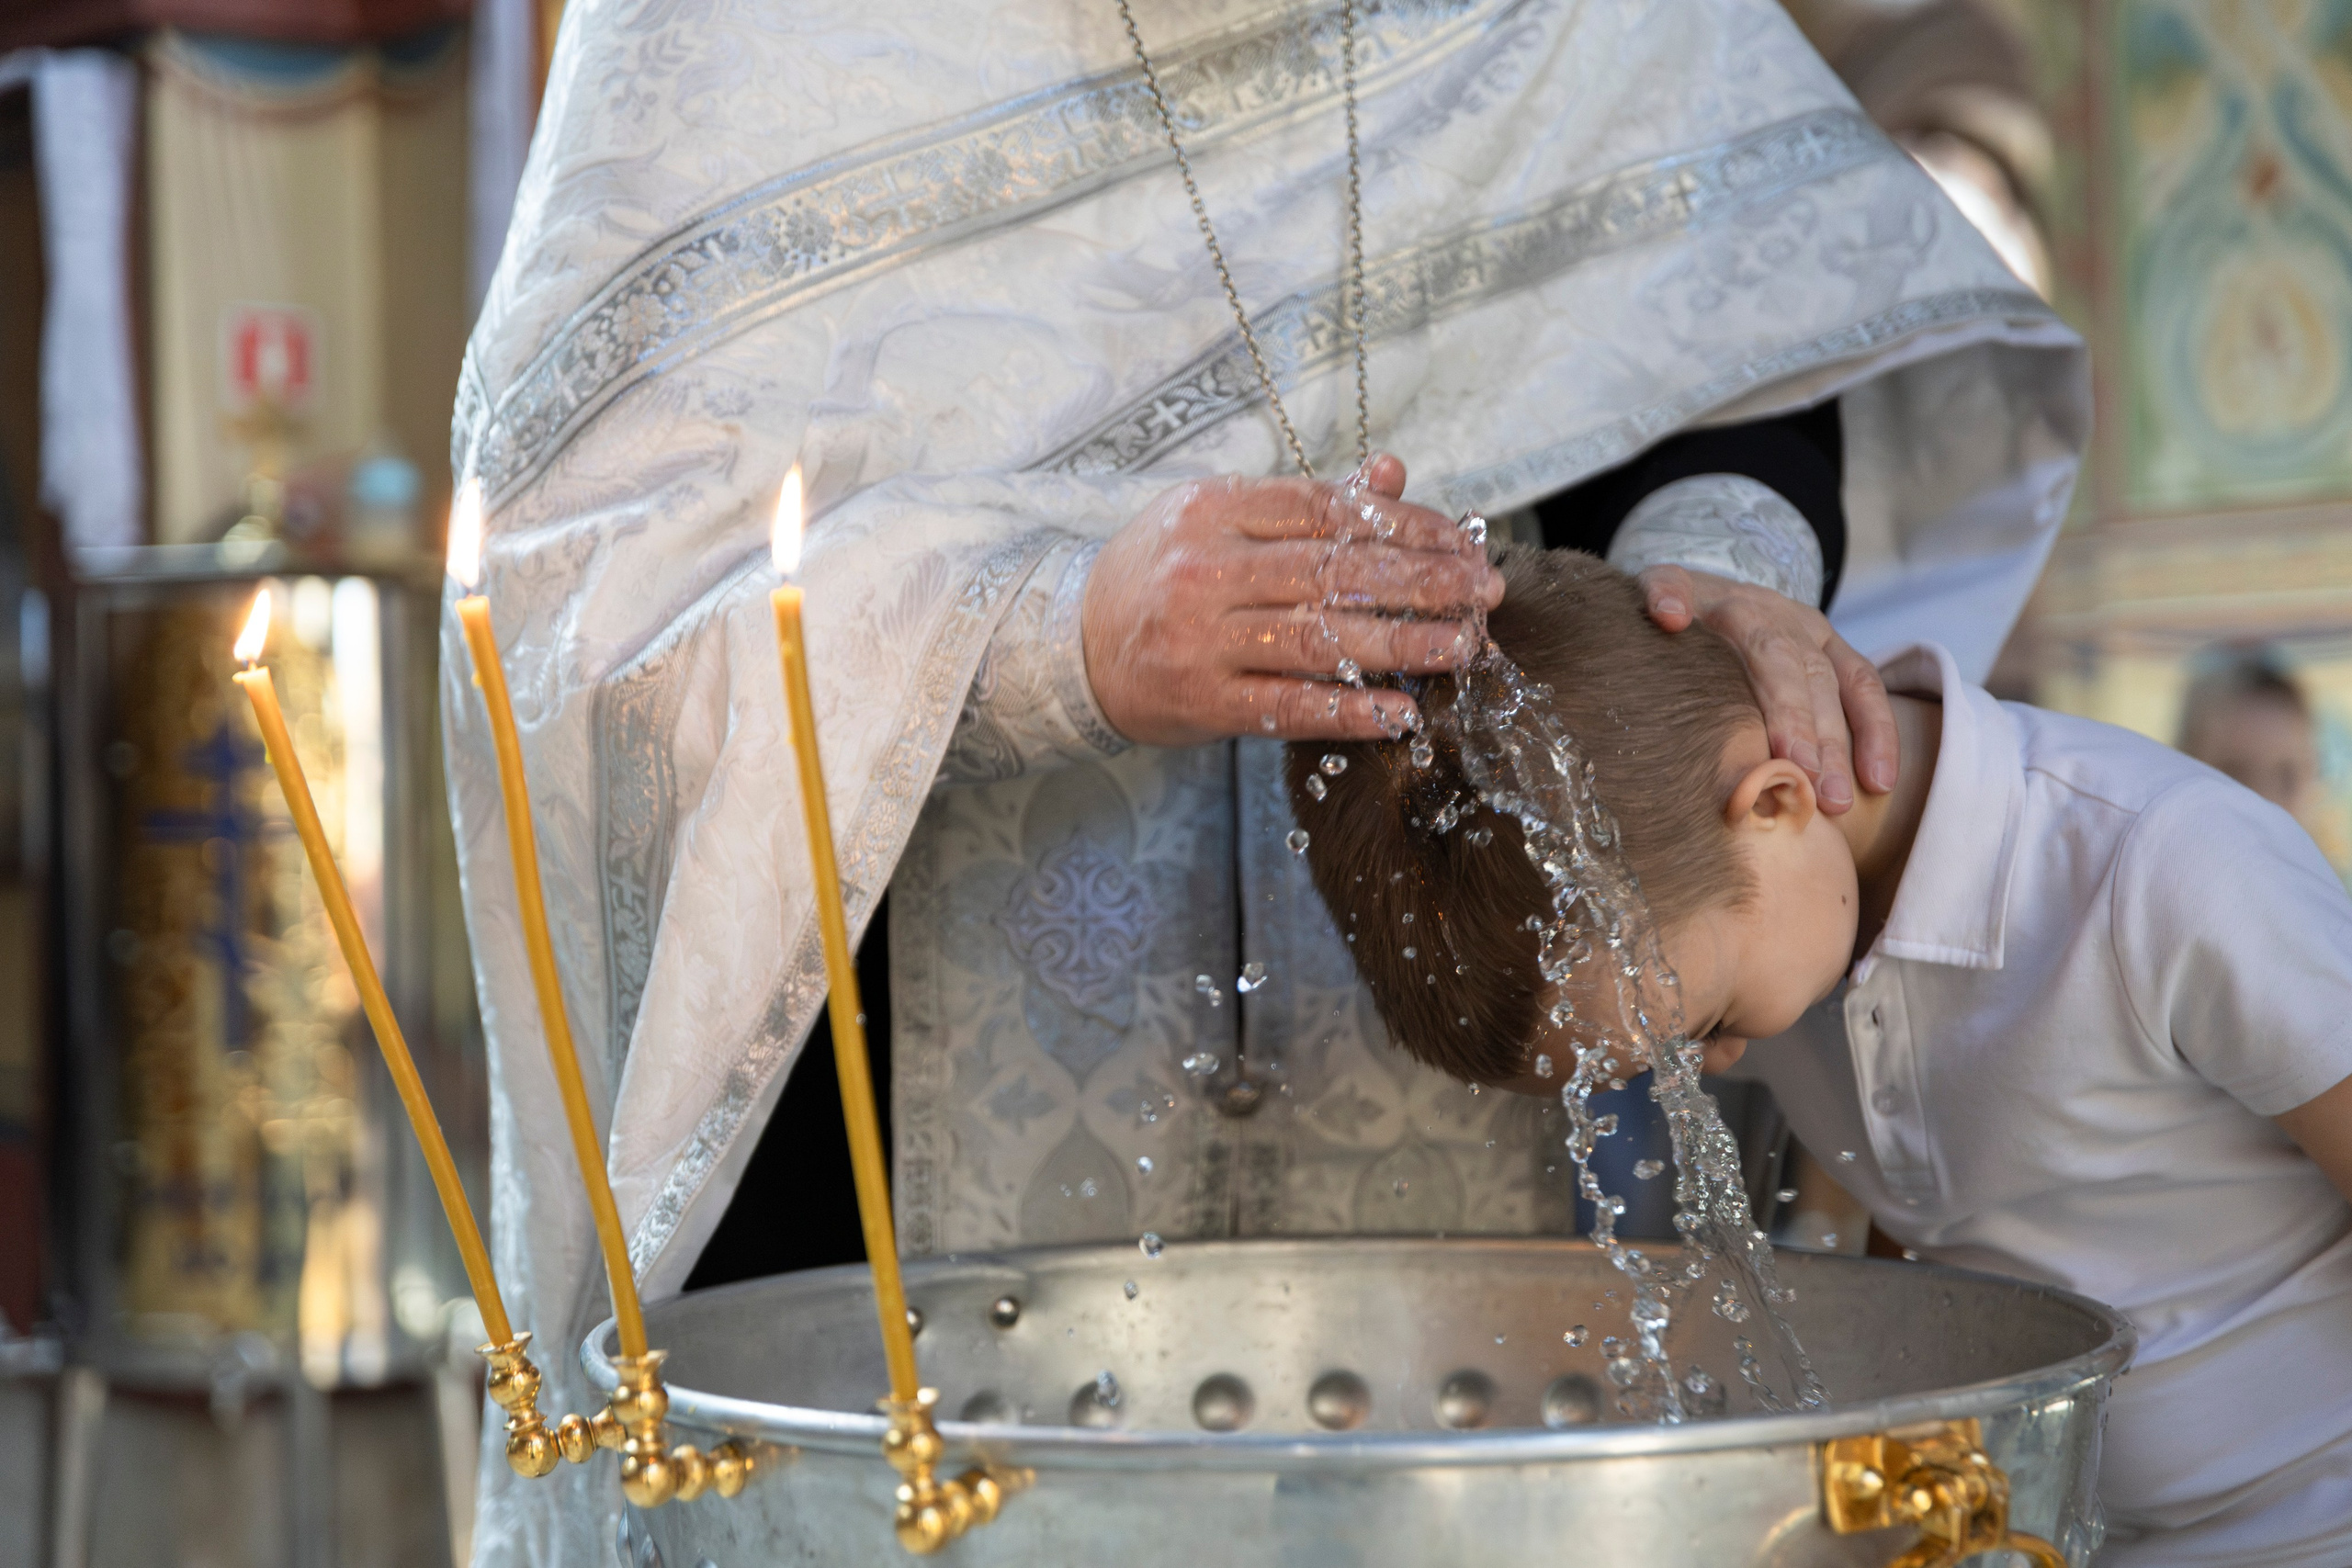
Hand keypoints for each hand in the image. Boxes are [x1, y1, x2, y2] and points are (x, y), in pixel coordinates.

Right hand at [1081, 455, 1502, 745]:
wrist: (1069, 646)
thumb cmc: (1157, 576)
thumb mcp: (1219, 520)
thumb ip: (1307, 503)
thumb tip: (1393, 473)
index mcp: (1214, 509)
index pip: (1328, 510)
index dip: (1405, 525)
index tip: (1462, 541)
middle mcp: (1207, 570)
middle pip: (1335, 571)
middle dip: (1422, 581)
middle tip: (1485, 591)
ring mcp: (1202, 639)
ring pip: (1320, 638)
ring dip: (1402, 643)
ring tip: (1463, 646)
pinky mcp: (1202, 701)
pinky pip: (1288, 706)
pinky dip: (1348, 711)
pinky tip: (1400, 713)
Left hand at [1637, 564, 1895, 813]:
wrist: (1701, 588)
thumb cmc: (1666, 612)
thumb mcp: (1652, 594)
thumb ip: (1659, 596)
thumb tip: (1668, 616)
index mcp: (1736, 607)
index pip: (1766, 654)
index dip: (1783, 706)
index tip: (1784, 757)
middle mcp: (1780, 616)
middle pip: (1805, 675)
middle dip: (1813, 736)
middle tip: (1815, 789)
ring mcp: (1811, 632)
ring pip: (1839, 687)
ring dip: (1844, 746)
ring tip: (1838, 801)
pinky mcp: (1835, 649)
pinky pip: (1866, 689)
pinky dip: (1879, 735)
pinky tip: (1879, 782)